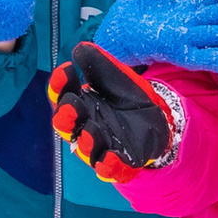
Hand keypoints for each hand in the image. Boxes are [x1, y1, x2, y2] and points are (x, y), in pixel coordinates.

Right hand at [47, 43, 178, 181]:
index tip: (65, 71)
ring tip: (90, 130)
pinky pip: (108, 169)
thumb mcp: (116, 76)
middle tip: (71, 106)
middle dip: (66, 116)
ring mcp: (99, 146)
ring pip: (85, 147)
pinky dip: (107, 166)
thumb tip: (80, 48)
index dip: (60, 84)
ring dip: (85, 140)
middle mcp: (84, 125)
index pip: (62, 95)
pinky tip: (109, 158)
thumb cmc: (127, 97)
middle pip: (66, 124)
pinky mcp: (118, 163)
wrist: (157, 119)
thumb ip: (98, 65)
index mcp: (80, 103)